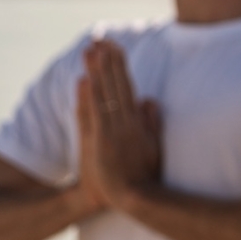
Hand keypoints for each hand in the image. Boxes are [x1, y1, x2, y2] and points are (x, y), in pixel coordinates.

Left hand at [76, 39, 163, 213]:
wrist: (135, 200)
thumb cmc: (146, 178)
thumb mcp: (155, 149)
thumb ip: (152, 124)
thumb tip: (149, 99)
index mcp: (138, 123)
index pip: (128, 88)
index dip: (120, 67)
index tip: (114, 48)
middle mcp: (126, 124)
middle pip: (116, 86)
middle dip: (109, 62)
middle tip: (101, 40)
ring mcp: (113, 132)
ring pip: (105, 95)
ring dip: (98, 71)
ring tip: (91, 50)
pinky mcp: (101, 142)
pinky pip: (95, 113)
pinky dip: (90, 95)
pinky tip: (85, 79)